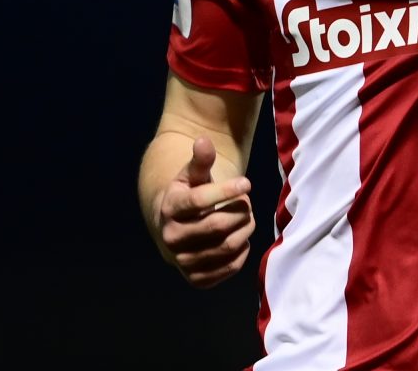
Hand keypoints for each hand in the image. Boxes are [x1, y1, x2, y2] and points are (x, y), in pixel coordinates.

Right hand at [153, 137, 253, 288]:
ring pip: (226, 247)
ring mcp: (182, 260)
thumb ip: (201, 160)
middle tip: (247, 204)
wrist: (174, 227)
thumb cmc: (190, 194)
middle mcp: (171, 237)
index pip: (199, 200)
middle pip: (217, 225)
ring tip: (247, 218)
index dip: (226, 190)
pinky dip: (242, 253)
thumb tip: (203, 140)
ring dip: (245, 230)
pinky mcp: (196, 278)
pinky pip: (228, 268)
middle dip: (240, 212)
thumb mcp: (193, 174)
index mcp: (170, 208)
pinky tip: (241, 239)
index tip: (247, 183)